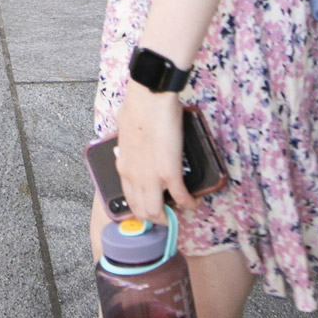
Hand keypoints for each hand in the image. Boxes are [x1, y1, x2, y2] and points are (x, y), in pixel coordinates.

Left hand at [114, 79, 191, 224]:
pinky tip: (194, 203)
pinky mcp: (169, 173)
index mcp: (123, 166)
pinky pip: (181, 198)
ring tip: (179, 213)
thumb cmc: (136, 106)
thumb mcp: (123, 129)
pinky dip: (189, 204)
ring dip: (169, 217)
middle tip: (167, 215)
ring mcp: (151, 177)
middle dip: (155, 218)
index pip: (129, 199)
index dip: (141, 208)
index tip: (151, 207)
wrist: (149, 98)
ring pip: (156, 212)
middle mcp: (134, 177)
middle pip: (141, 211)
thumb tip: (131, 139)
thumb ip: (127, 141)